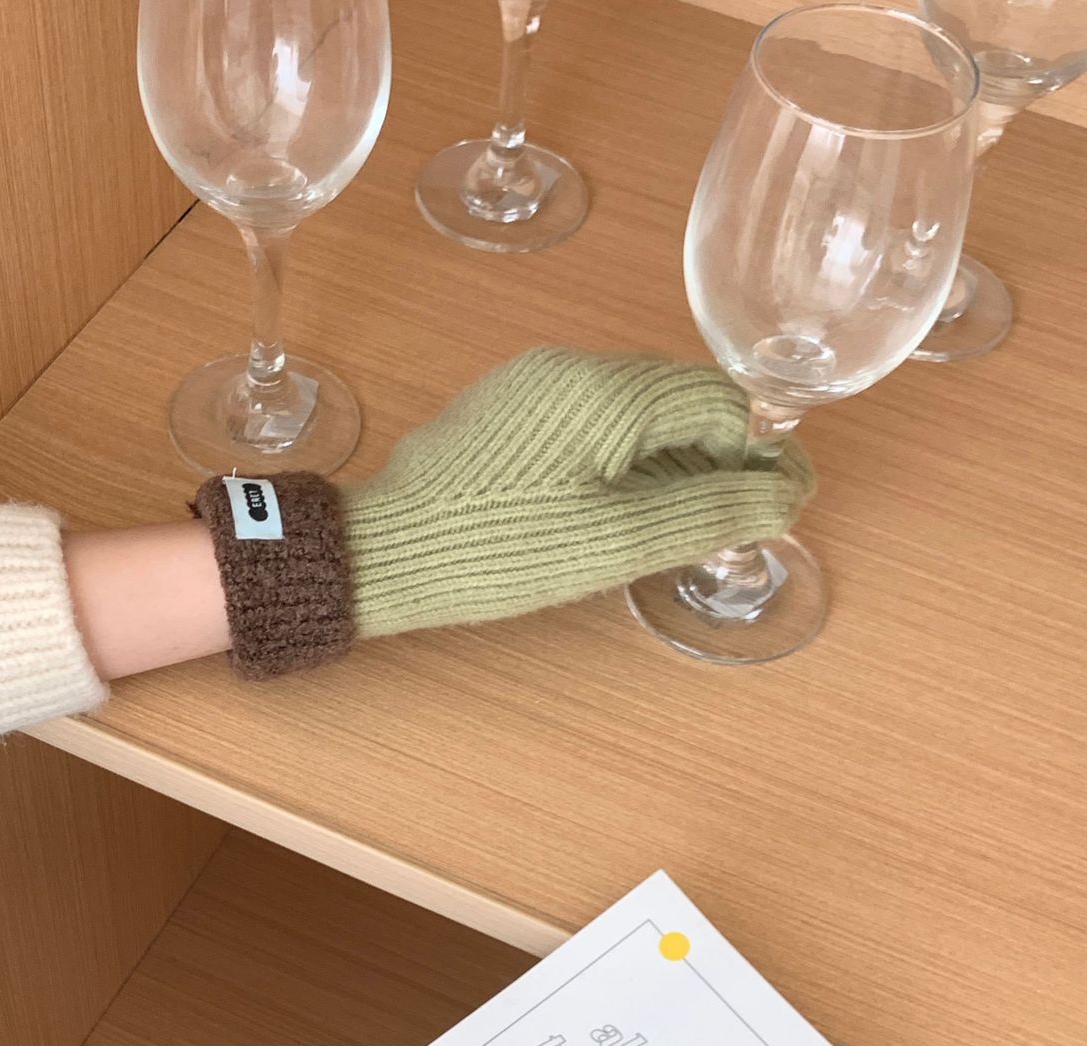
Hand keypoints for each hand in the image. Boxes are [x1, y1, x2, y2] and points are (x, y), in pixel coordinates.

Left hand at [342, 349, 813, 638]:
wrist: (382, 552)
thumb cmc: (496, 549)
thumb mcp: (616, 541)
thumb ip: (708, 511)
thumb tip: (785, 494)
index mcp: (607, 388)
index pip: (720, 400)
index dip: (763, 453)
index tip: (789, 503)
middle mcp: (573, 367)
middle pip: (682, 399)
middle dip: (726, 455)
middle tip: (752, 520)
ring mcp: (536, 386)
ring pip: (639, 412)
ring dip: (680, 460)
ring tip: (700, 523)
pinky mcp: (510, 413)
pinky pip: (595, 424)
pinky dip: (632, 460)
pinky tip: (634, 509)